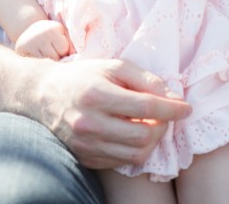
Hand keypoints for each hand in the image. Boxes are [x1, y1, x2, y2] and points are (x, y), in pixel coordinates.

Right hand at [15, 19, 72, 59]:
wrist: (31, 31)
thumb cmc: (51, 34)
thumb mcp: (62, 33)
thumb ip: (71, 44)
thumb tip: (74, 55)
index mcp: (52, 30)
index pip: (63, 50)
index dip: (63, 50)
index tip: (58, 46)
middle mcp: (39, 35)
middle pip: (54, 57)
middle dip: (56, 57)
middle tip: (51, 50)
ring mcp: (29, 43)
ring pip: (45, 62)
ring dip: (48, 61)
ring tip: (45, 53)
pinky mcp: (21, 49)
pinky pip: (35, 63)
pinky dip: (38, 63)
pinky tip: (37, 57)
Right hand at [27, 58, 191, 169]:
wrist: (42, 96)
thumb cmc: (82, 76)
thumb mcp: (113, 66)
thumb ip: (145, 79)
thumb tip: (173, 97)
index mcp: (96, 94)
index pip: (146, 107)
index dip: (172, 109)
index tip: (186, 108)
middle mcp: (89, 123)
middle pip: (143, 136)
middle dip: (163, 127)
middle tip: (165, 116)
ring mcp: (85, 145)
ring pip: (135, 154)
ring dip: (152, 141)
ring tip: (150, 126)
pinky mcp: (85, 158)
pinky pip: (121, 162)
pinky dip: (135, 150)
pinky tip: (132, 134)